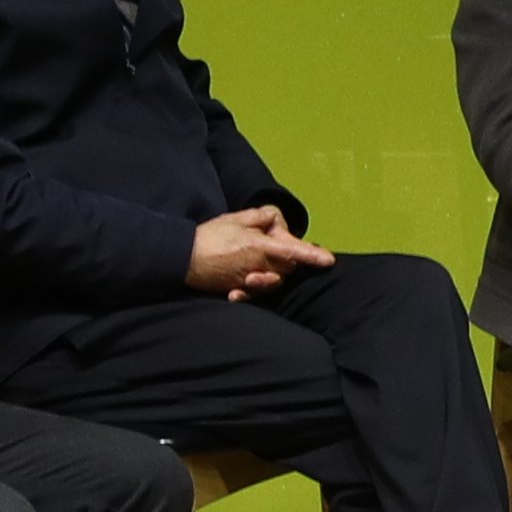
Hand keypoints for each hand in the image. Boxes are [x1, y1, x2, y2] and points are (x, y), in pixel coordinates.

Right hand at [186, 205, 320, 294]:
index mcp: (260, 247)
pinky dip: (254, 290)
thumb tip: (277, 221)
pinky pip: (254, 293)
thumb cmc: (210, 235)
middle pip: (287, 267)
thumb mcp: (237, 218)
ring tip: (260, 264)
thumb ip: (261, 218)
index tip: (329, 260)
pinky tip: (247, 285)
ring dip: (274, 273)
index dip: (312, 255)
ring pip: (275, 281)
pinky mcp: (238, 291)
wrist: (183, 257)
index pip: (293, 251)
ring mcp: (248, 281)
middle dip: (289, 258)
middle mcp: (258, 266)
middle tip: (269, 243)